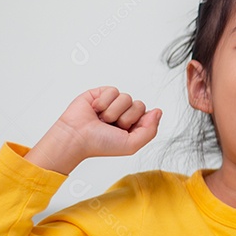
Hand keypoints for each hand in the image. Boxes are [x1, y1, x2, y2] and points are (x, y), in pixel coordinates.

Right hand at [25, 87, 161, 173]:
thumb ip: (150, 130)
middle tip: (111, 126)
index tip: (125, 130)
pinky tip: (95, 110)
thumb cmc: (100, 144)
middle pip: (139, 105)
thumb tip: (158, 111)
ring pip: (126, 97)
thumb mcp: (131, 144)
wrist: (76, 137)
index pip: (148, 115)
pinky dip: (104, 102)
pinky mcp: (101, 93)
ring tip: (101, 119)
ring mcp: (113, 103)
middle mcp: (123, 113)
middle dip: (126, 117)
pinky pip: (113, 90)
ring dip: (113, 111)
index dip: (139, 122)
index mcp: (132, 125)